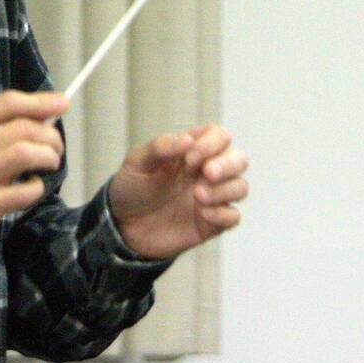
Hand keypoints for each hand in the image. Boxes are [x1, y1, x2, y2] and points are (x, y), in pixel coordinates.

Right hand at [0, 91, 68, 244]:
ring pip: (25, 154)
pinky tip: (33, 187)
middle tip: (56, 147)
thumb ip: (4, 124)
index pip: (7, 103)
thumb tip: (49, 112)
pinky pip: (24, 191)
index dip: (40, 101)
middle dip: (51, 136)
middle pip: (23, 129)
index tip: (62, 103)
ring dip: (48, 157)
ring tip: (49, 163)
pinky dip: (38, 187)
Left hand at [107, 124, 247, 259]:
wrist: (122, 226)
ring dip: (224, 189)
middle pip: (239, 160)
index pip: (219, 136)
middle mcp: (207, 172)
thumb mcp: (137, 162)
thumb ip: (161, 147)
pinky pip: (233, 217)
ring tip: (197, 195)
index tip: (189, 157)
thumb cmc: (132, 188)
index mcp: (192, 151)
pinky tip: (202, 214)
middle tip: (207, 173)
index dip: (212, 143)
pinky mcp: (211, 223)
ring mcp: (212, 198)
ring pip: (240, 187)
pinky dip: (223, 214)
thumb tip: (188, 139)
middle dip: (228, 165)